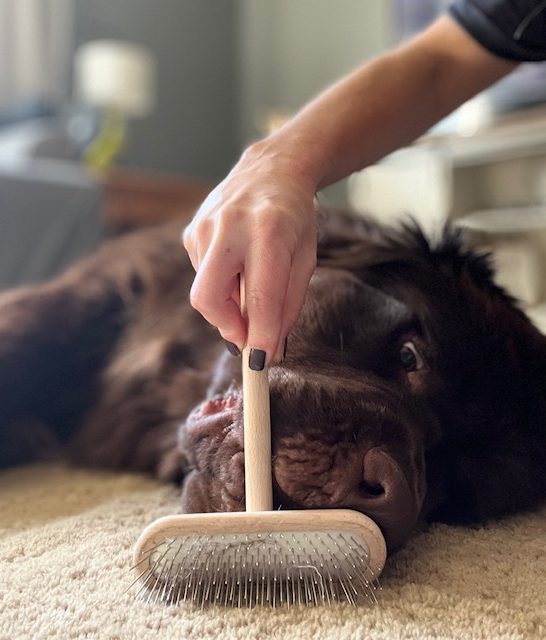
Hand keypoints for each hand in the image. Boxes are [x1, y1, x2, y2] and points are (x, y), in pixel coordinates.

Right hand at [182, 138, 317, 364]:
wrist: (273, 170)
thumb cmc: (295, 219)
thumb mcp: (304, 260)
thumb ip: (287, 305)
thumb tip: (269, 350)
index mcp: (269, 232)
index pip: (261, 298)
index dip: (260, 337)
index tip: (261, 363)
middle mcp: (230, 227)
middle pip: (208, 299)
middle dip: (228, 328)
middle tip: (248, 336)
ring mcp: (204, 227)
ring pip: (206, 292)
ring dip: (229, 302)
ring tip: (251, 277)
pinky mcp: (191, 231)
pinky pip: (202, 276)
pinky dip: (221, 283)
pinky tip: (238, 261)